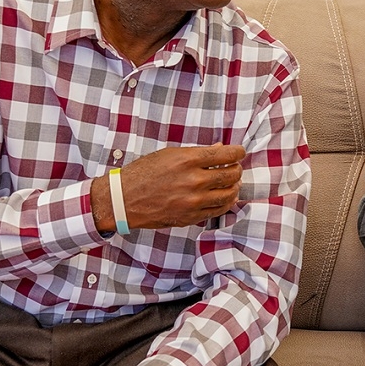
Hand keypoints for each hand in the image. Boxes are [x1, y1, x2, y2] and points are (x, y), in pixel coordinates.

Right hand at [91, 144, 244, 231]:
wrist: (124, 199)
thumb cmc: (144, 173)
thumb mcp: (169, 155)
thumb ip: (197, 154)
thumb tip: (219, 149)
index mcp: (188, 160)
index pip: (226, 154)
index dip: (238, 153)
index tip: (240, 152)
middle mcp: (194, 180)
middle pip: (231, 174)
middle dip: (237, 169)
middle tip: (235, 168)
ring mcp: (194, 201)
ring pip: (229, 194)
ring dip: (234, 187)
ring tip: (233, 183)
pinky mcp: (191, 216)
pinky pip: (218, 210)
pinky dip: (226, 202)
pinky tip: (226, 197)